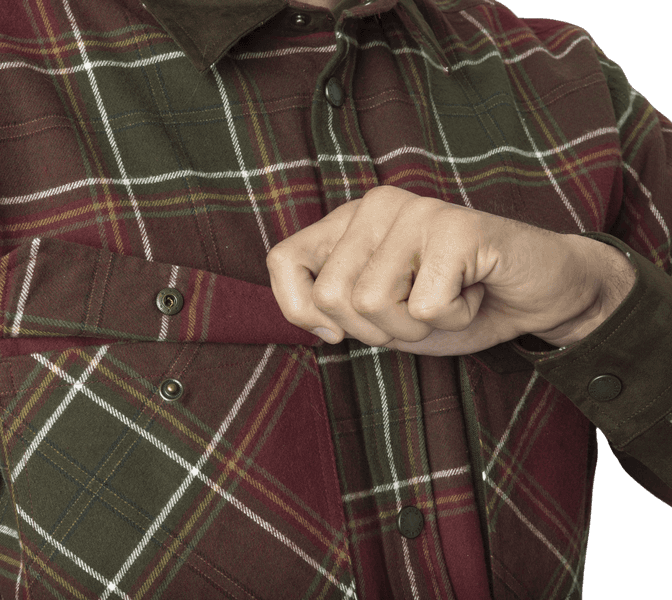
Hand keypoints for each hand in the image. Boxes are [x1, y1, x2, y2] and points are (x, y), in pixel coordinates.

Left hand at [266, 186, 635, 355]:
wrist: (539, 292)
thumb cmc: (455, 301)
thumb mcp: (380, 313)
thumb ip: (335, 306)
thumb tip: (313, 319)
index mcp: (351, 220)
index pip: (283, 260)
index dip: (299, 310)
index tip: (336, 332)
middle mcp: (377, 205)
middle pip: (331, 296)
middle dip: (376, 328)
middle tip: (418, 308)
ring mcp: (417, 210)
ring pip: (373, 304)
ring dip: (415, 325)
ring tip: (446, 297)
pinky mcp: (456, 227)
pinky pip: (424, 307)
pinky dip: (453, 318)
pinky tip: (472, 291)